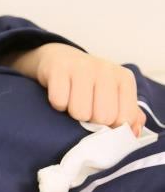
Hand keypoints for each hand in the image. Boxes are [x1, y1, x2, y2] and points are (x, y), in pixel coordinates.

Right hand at [3, 43, 146, 136]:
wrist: (59, 59)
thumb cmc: (89, 84)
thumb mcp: (114, 96)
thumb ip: (128, 115)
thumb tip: (133, 132)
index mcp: (124, 79)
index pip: (124, 118)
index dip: (111, 127)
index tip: (102, 119)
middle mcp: (106, 70)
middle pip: (103, 117)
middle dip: (91, 121)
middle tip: (85, 110)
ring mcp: (82, 67)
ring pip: (80, 112)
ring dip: (72, 114)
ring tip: (72, 103)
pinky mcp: (59, 69)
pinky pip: (59, 102)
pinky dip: (57, 106)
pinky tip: (61, 96)